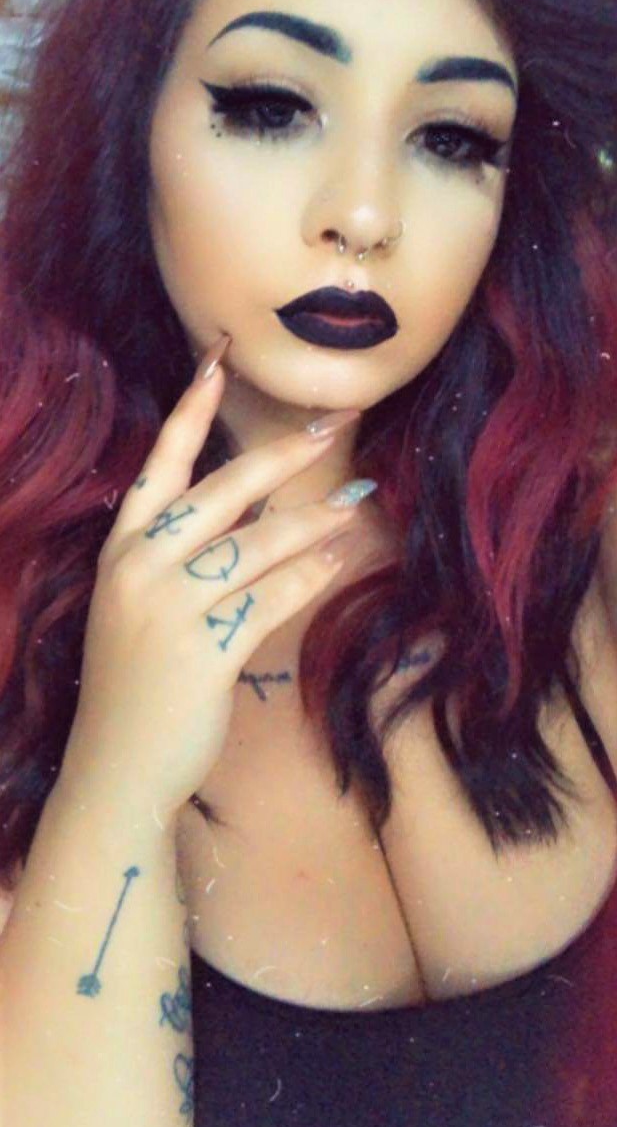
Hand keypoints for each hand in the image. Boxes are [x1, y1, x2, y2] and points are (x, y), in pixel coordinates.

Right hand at [58, 350, 361, 825]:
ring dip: (313, 521)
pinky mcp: (202, 653)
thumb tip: (258, 509)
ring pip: (256, 545)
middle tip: (336, 423)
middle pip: (221, 492)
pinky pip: (270, 601)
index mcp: (122, 549)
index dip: (191, 409)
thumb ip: (184, 556)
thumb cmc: (135, 682)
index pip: (160, 464)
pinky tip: (337, 563)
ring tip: (356, 502)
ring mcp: (168, 610)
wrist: (114, 766)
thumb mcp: (140, 606)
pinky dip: (309, 579)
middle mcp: (139, 568)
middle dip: (282, 455)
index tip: (221, 359)